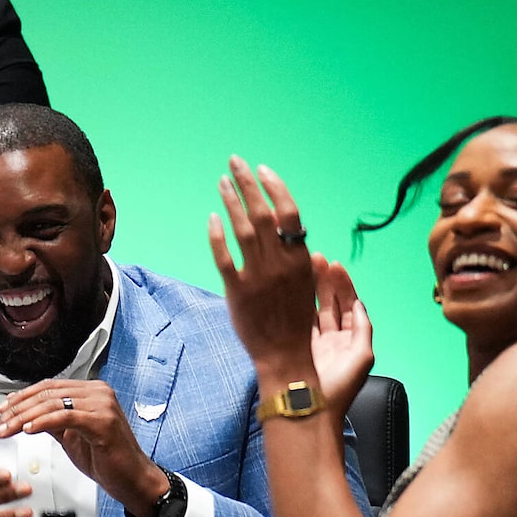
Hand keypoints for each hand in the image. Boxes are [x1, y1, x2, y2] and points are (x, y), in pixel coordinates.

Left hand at [0, 378, 168, 513]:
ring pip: (52, 404)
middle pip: (47, 393)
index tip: (2, 410)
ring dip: (23, 418)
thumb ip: (51, 421)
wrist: (132, 479)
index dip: (21, 397)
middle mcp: (98, 393)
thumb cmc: (106, 459)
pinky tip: (27, 430)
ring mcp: (102, 405)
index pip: (48, 387)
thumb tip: (24, 415)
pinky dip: (42, 422)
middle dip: (17, 409)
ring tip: (6, 429)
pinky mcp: (103, 421)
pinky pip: (65, 416)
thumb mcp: (71, 436)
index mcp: (91, 392)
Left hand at [208, 157, 327, 384]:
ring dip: (231, 202)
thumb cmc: (296, 319)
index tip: (262, 169)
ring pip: (243, 230)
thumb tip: (290, 231)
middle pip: (264, 214)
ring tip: (221, 181)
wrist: (286, 355)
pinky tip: (211, 217)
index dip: (275, 188)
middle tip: (234, 162)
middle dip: (248, 184)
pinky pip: (224, 258)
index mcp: (302, 259)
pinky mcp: (237, 291)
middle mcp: (281, 264)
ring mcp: (258, 276)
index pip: (290, 213)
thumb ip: (295, 257)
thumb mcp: (305, 284)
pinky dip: (217, 236)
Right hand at [309, 254, 374, 418]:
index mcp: (350, 339)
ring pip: (312, 307)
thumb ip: (363, 329)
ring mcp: (311, 341)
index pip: (349, 305)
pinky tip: (290, 287)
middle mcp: (331, 337)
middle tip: (315, 259)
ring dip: (309, 287)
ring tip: (302, 267)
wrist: (310, 409)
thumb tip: (359, 305)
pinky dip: (295, 302)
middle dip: (325, 281)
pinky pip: (296, 319)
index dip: (344, 285)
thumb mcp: (362, 357)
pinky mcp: (293, 344)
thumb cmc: (339, 386)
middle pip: (330, 302)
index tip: (335, 265)